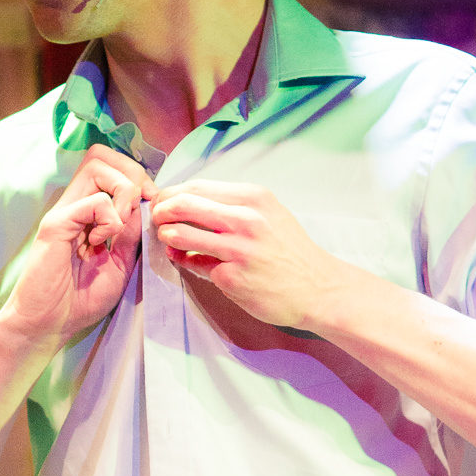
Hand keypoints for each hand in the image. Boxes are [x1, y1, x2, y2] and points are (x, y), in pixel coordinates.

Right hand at [1, 145, 156, 353]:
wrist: (48, 324)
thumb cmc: (79, 300)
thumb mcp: (119, 264)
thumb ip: (130, 235)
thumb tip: (145, 205)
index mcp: (88, 213)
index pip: (110, 168)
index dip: (136, 179)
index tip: (149, 207)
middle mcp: (74, 205)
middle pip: (102, 155)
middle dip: (132, 175)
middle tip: (138, 208)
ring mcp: (65, 211)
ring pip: (98, 166)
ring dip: (122, 192)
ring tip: (117, 228)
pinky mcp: (57, 223)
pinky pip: (95, 201)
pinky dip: (110, 220)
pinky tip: (98, 244)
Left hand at [151, 180, 345, 329]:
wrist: (318, 289)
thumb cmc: (291, 252)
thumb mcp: (269, 214)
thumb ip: (233, 207)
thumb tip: (190, 203)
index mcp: (253, 198)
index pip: (197, 186)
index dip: (172, 193)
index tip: (163, 201)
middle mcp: (246, 219)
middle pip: (183, 205)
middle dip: (161, 211)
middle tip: (156, 219)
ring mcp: (238, 249)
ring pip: (181, 234)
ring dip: (167, 236)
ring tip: (167, 239)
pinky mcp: (232, 276)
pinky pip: (194, 264)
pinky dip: (184, 261)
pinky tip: (184, 260)